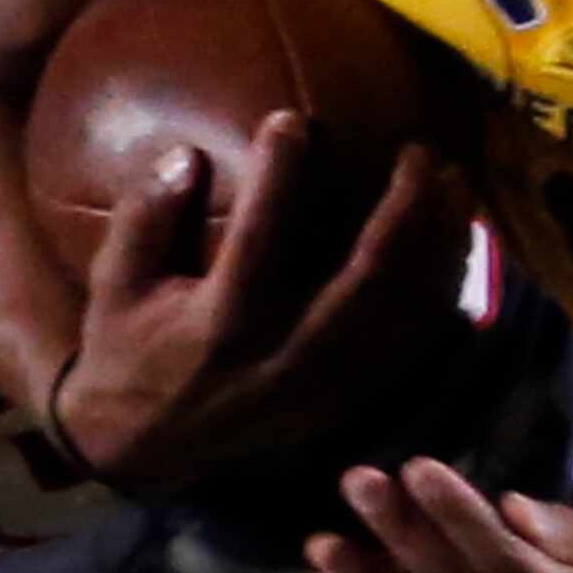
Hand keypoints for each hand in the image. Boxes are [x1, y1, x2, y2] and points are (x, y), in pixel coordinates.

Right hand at [52, 111, 470, 491]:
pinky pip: (407, 347)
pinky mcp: (343, 401)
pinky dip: (439, 296)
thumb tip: (187, 154)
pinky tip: (456, 248)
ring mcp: (322, 384)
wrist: (142, 455)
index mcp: (220, 321)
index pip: (259, 234)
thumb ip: (145, 219)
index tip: (294, 117)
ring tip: (458, 185)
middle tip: (419, 151)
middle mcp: (283, 354)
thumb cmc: (126, 354)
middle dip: (403, 210)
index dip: (279, 173)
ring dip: (437, 247)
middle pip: (365, 277)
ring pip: (400, 313)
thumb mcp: (115, 285)